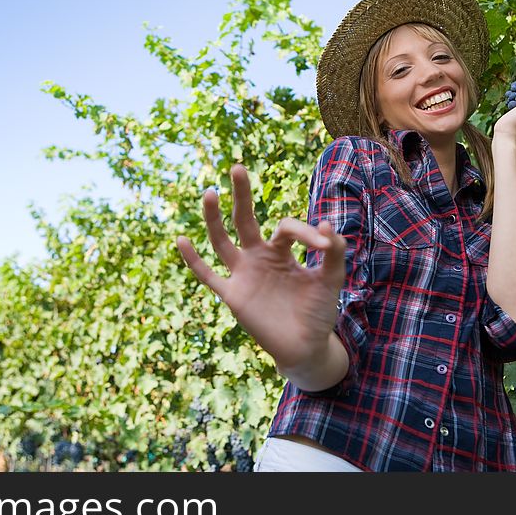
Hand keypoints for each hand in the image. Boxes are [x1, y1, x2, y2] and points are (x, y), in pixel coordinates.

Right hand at [176, 165, 346, 373]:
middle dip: (241, 195)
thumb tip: (325, 224)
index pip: (286, 228)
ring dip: (214, 218)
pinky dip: (194, 260)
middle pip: (244, 219)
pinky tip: (181, 240)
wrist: (306, 347)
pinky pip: (208, 276)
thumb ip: (334, 252)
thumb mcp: (332, 279)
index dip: (305, 233)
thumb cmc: (318, 311)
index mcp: (282, 250)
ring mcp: (243, 275)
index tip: (323, 248)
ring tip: (210, 193)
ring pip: (222, 241)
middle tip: (237, 167)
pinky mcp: (233, 295)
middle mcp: (259, 257)